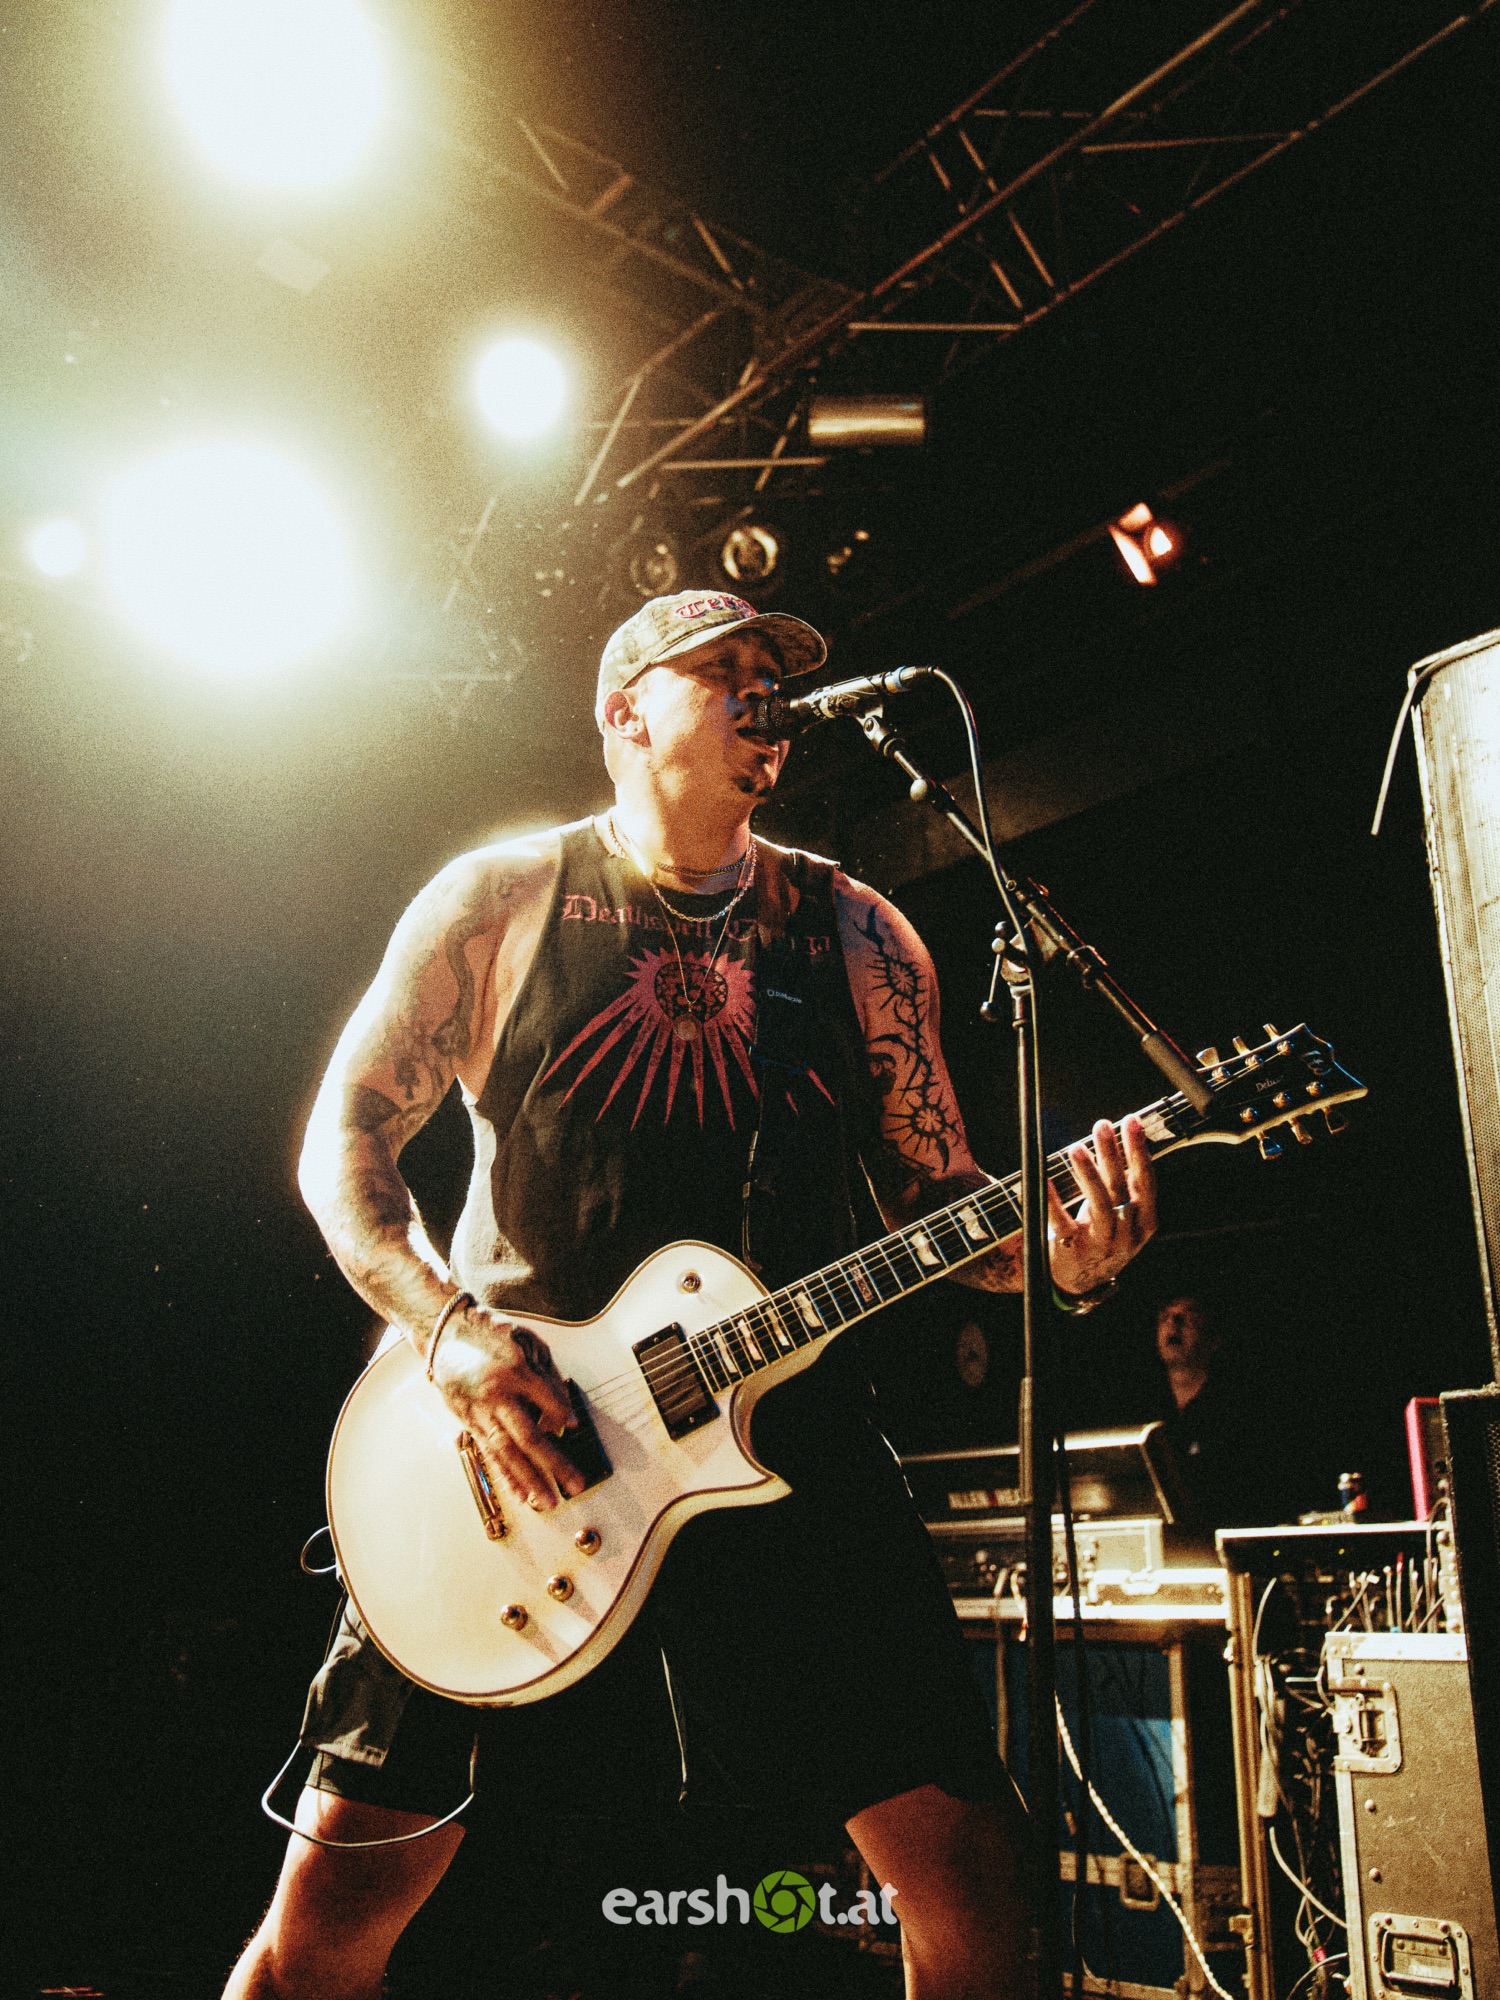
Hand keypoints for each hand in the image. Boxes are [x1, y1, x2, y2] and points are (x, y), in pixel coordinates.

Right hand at [430, 1303, 583, 1510]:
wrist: (444, 1334)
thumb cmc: (489, 1333)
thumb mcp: (525, 1340)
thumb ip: (547, 1374)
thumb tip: (565, 1411)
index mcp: (514, 1371)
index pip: (548, 1402)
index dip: (563, 1415)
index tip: (573, 1426)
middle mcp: (496, 1396)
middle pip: (528, 1437)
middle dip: (554, 1464)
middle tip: (575, 1484)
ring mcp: (479, 1412)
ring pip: (507, 1452)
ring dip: (529, 1479)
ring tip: (547, 1500)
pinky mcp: (467, 1421)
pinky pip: (489, 1453)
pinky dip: (505, 1475)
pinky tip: (519, 1493)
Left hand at [1047, 1114, 1156, 1296]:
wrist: (1082, 1282)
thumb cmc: (1102, 1235)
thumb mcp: (1121, 1213)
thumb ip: (1122, 1180)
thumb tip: (1116, 1134)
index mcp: (1145, 1221)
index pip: (1146, 1180)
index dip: (1139, 1151)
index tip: (1132, 1122)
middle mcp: (1128, 1233)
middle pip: (1121, 1188)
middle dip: (1113, 1154)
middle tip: (1102, 1125)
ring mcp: (1103, 1244)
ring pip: (1100, 1205)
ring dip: (1088, 1174)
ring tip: (1076, 1148)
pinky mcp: (1075, 1252)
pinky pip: (1063, 1223)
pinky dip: (1053, 1201)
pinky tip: (1043, 1179)